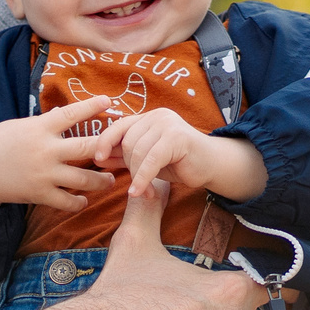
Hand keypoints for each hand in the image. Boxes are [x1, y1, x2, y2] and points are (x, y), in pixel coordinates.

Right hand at [0, 97, 119, 213]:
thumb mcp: (18, 126)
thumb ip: (43, 123)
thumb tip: (64, 113)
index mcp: (40, 128)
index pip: (72, 113)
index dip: (92, 106)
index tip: (109, 102)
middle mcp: (46, 150)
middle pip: (88, 148)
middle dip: (108, 150)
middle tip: (120, 152)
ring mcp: (44, 174)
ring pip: (84, 179)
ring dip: (101, 181)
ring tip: (109, 181)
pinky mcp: (39, 194)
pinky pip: (67, 202)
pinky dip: (79, 202)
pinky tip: (83, 199)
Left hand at [91, 108, 267, 199]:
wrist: (211, 166)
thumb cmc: (179, 163)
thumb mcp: (148, 158)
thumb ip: (126, 154)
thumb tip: (98, 157)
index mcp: (148, 117)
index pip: (119, 126)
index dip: (105, 141)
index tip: (98, 159)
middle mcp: (157, 116)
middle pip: (127, 142)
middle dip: (128, 167)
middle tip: (137, 186)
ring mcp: (168, 124)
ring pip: (137, 152)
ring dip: (137, 177)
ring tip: (145, 192)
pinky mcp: (177, 137)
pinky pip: (151, 161)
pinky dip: (142, 179)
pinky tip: (140, 193)